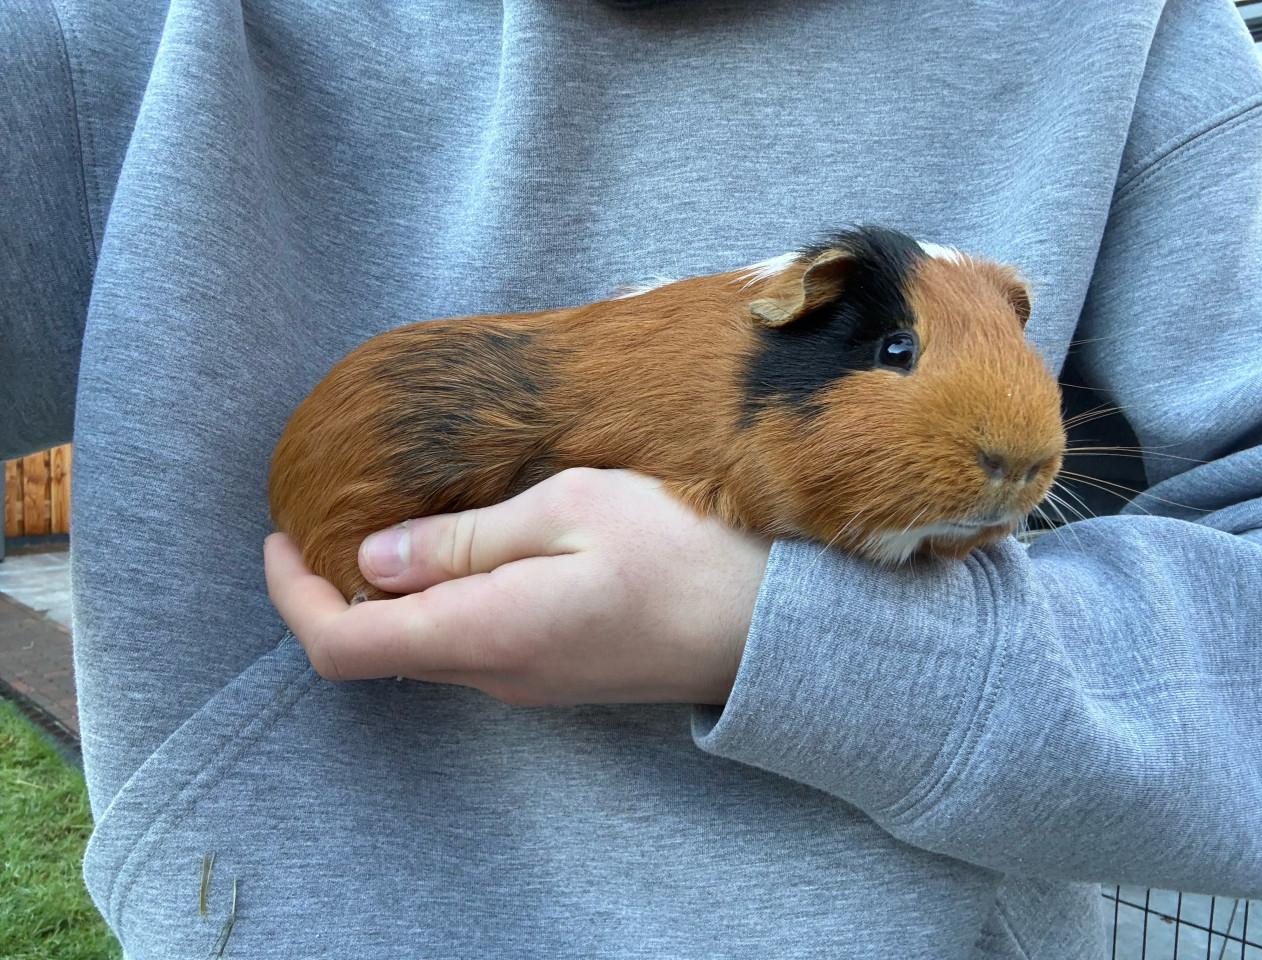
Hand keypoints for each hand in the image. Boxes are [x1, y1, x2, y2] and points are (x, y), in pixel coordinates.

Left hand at [263, 468, 770, 705]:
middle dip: (332, 588)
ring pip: (420, 645)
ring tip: (391, 517)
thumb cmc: (682, 551)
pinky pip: (465, 643)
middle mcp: (494, 674)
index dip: (292, 596)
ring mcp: (524, 682)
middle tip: (331, 510)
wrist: (769, 624)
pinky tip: (459, 547)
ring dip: (385, 594)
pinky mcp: (551, 673)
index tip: (280, 535)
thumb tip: (374, 558)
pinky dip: (434, 601)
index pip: (344, 644)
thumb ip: (464, 540)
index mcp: (485, 633)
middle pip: (375, 649)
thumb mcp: (571, 511)